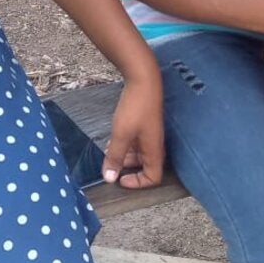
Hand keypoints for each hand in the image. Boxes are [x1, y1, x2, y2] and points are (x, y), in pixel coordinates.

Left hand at [103, 73, 164, 188]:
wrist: (143, 79)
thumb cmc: (136, 107)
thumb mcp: (121, 135)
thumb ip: (115, 157)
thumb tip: (110, 178)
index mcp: (154, 150)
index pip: (153, 177)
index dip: (137, 183)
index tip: (120, 180)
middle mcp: (155, 143)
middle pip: (145, 165)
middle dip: (127, 167)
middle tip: (111, 164)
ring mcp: (150, 132)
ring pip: (139, 153)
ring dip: (125, 155)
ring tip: (109, 150)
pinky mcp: (145, 123)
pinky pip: (136, 141)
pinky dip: (125, 144)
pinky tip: (113, 138)